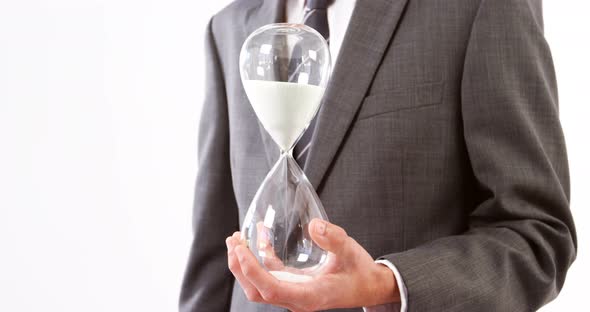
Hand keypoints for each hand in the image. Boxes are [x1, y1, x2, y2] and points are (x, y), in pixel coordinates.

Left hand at [225, 219, 399, 310]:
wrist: (369, 286)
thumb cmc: (360, 272)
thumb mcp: (350, 251)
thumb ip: (334, 239)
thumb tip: (314, 225)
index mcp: (309, 295)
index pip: (271, 289)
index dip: (252, 272)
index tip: (241, 250)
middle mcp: (296, 298)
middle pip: (257, 291)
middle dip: (240, 267)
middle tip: (233, 240)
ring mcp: (293, 292)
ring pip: (259, 285)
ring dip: (244, 264)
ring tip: (236, 239)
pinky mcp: (293, 284)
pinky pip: (270, 274)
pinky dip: (260, 258)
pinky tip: (259, 238)